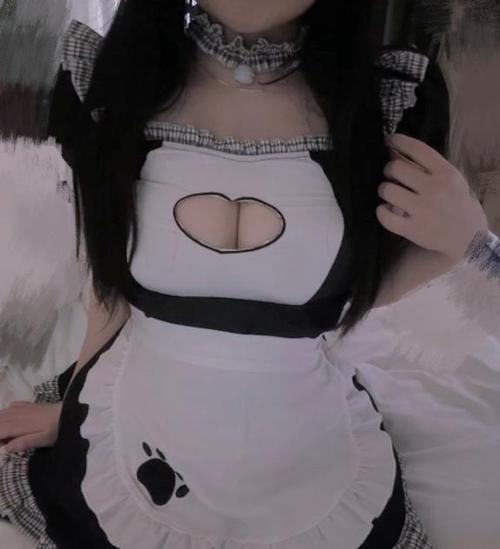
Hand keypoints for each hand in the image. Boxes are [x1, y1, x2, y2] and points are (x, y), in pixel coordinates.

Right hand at [0, 401, 62, 452]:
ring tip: (6, 434)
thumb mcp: (43, 439)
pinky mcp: (29, 405)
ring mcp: (23, 408)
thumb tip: (5, 448)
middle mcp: (18, 415)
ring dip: (0, 423)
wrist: (70, 412)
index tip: (2, 445)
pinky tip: (10, 417)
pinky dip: (6, 413)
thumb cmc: (57, 429)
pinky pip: (11, 406)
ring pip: (3, 413)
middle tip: (4, 441)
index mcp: (19, 425)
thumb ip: (24, 443)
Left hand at [376, 133, 489, 262]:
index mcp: (446, 173)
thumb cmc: (455, 202)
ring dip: (384, 190)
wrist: (467, 237)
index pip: (417, 149)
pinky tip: (387, 210)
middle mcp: (434, 189)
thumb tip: (394, 150)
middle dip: (389, 170)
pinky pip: (384, 215)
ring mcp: (423, 210)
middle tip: (392, 176)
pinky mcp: (412, 229)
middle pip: (395, 168)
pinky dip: (381, 211)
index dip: (398, 141)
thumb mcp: (450, 179)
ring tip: (390, 193)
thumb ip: (427, 165)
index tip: (390, 141)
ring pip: (387, 190)